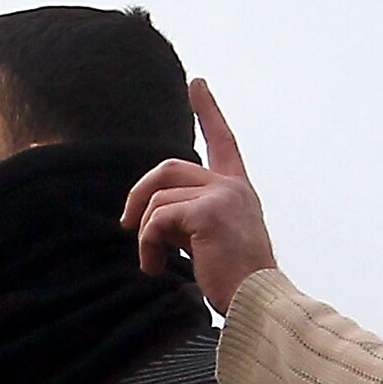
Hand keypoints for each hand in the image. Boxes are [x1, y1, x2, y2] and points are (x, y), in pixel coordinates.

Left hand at [121, 78, 276, 313]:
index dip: (208, 109)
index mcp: (237, 188)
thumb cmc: (232, 279)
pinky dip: (147, 245)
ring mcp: (223, 194)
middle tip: (126, 224)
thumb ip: (187, 214)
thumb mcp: (209, 236)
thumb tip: (142, 212)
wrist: (257, 301)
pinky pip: (156, 219)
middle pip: (167, 168)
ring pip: (157, 198)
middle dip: (138, 195)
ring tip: (152, 262)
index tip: (197, 82)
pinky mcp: (209, 211)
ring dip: (144, 234)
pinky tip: (155, 268)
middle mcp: (232, 185)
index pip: (222, 140)